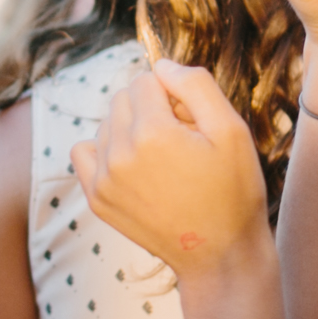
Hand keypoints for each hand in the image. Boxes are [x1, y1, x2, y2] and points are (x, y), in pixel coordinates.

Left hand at [70, 60, 270, 283]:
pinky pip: (84, 151)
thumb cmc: (233, 191)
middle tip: (181, 139)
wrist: (219, 254)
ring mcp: (103, 179)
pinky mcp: (97, 199)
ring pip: (106, 123)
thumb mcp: (232, 130)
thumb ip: (196, 85)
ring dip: (130, 128)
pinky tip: (132, 164)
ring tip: (162, 158)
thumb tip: (161, 65)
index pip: (147, 79)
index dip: (174, 93)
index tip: (192, 121)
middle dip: (151, 108)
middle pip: (123, 98)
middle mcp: (120, 154)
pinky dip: (104, 150)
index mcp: (153, 133)